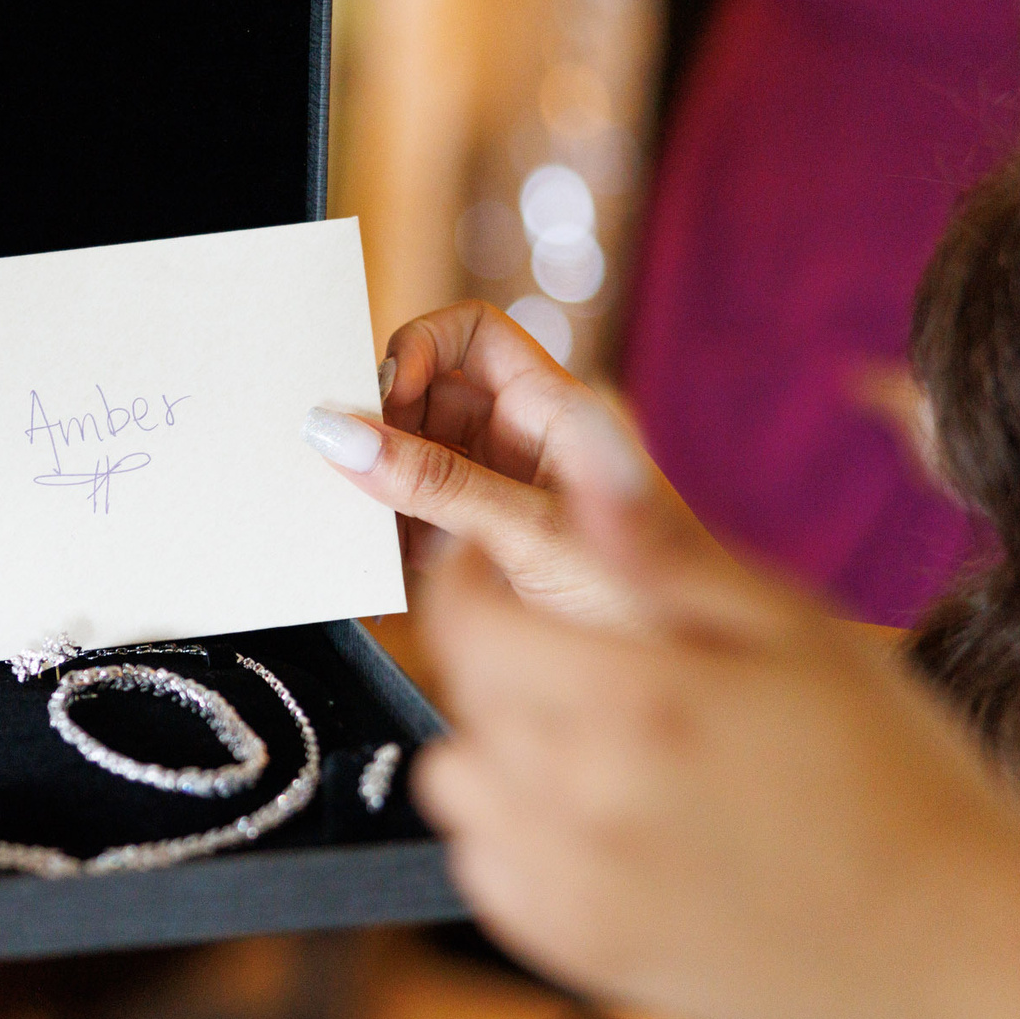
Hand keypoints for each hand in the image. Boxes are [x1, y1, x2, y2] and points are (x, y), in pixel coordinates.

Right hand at [303, 302, 723, 627]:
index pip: (472, 332)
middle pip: (428, 396)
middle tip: (348, 474)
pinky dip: (390, 539)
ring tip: (360, 532)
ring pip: (414, 461)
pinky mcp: (481, 548)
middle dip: (383, 428)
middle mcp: (523, 439)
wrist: (680, 685)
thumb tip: (339, 434)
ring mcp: (500, 492)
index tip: (384, 398)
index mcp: (555, 410)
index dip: (419, 346)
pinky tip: (377, 574)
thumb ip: (434, 485)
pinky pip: (417, 520)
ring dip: (380, 491)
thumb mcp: (530, 536)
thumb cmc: (640, 603)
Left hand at [411, 446, 1019, 1018]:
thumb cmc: (893, 767)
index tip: (492, 563)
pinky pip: (482, 867)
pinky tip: (604, 822)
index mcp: (635, 703)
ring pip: (456, 785)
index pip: (466, 621)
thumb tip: (571, 444)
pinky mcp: (573, 952)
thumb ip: (662, 545)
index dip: (464, 578)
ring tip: (598, 746)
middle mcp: (580, 800)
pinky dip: (515, 835)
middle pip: (461, 697)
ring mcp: (569, 888)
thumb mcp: (793, 626)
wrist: (958, 941)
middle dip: (502, 658)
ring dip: (499, 750)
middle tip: (590, 659)